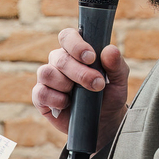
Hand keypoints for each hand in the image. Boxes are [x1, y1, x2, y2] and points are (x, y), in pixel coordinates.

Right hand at [33, 28, 128, 148]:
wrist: (103, 122)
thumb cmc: (109, 96)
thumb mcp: (119, 81)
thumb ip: (116, 64)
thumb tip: (110, 50)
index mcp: (75, 51)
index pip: (67, 36)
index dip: (76, 44)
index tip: (91, 57)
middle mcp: (59, 62)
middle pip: (59, 57)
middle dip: (79, 72)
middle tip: (97, 84)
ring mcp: (48, 80)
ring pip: (46, 72)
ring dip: (65, 84)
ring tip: (80, 95)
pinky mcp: (41, 98)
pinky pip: (40, 93)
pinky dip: (55, 99)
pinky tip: (67, 104)